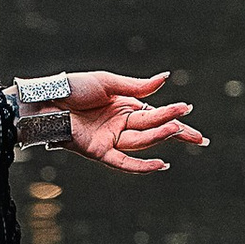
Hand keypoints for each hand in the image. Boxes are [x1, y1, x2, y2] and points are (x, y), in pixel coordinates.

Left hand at [65, 71, 206, 173]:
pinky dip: (141, 166)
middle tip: (199, 136)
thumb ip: (138, 86)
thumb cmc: (73, 88)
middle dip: (175, 130)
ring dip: (160, 136)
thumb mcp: (108, 82)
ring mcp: (109, 139)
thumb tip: (166, 78)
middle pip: (153, 129)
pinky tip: (161, 165)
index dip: (175, 117)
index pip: (155, 114)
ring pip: (141, 140)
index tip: (193, 116)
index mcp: (124, 106)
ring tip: (177, 129)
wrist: (45, 100)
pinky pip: (123, 162)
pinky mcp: (98, 151)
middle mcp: (119, 124)